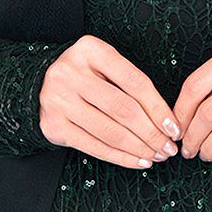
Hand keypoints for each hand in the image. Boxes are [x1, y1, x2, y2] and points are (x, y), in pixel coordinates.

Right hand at [38, 34, 182, 168]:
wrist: (38, 84)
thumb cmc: (84, 75)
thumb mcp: (104, 65)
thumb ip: (130, 84)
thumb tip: (165, 119)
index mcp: (91, 50)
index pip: (135, 82)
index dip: (158, 108)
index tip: (173, 127)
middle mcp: (71, 73)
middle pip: (124, 109)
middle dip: (152, 133)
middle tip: (168, 147)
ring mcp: (59, 100)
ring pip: (110, 131)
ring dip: (139, 148)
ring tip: (156, 156)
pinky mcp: (53, 125)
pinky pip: (94, 146)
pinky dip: (120, 157)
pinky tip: (137, 160)